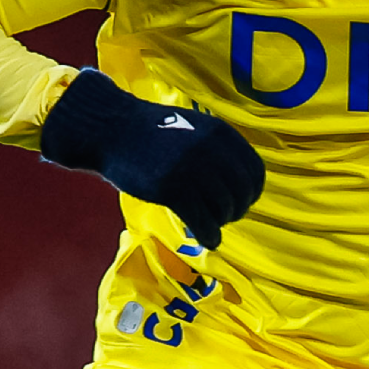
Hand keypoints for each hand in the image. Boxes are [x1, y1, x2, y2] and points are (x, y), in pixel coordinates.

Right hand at [39, 69, 263, 248]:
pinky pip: (202, 221)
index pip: (255, 170)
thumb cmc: (153, 131)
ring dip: (220, 222)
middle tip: (225, 217)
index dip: (252, 191)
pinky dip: (209, 236)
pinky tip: (207, 241)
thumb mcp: (195, 128)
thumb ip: (218, 148)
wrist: (114, 129)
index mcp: (220, 133)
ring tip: (210, 224)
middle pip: (242, 192)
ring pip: (223, 208)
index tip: (244, 201)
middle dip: (237, 209)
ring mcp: (192, 170)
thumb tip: (241, 181)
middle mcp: (211, 150)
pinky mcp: (172, 189)